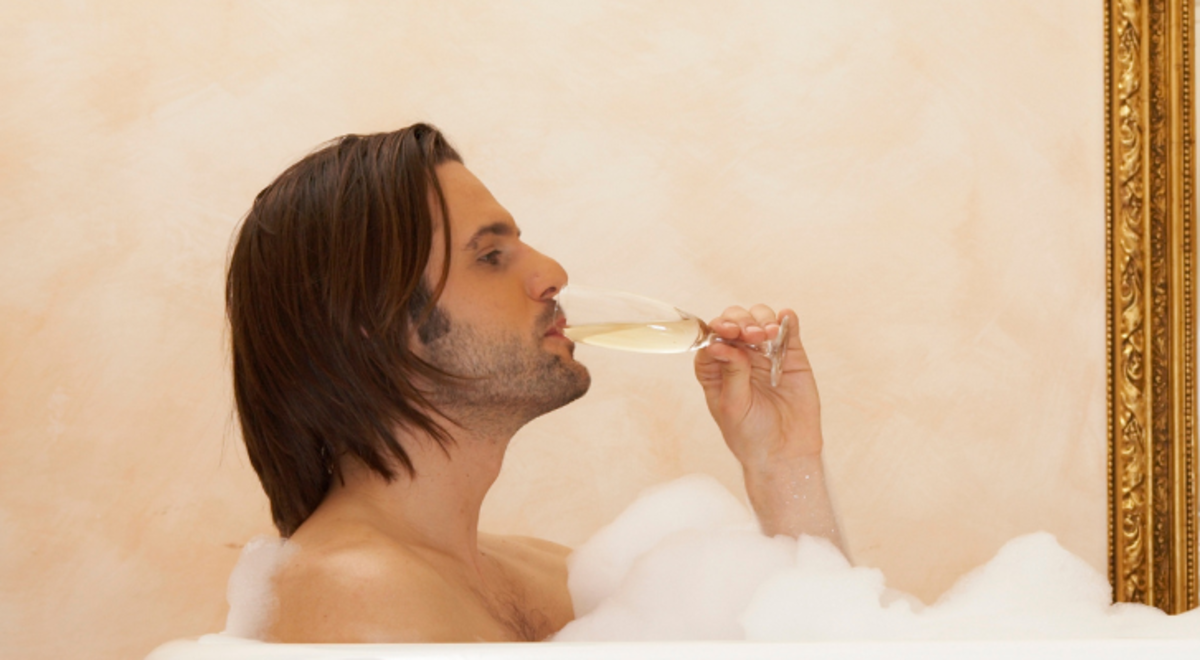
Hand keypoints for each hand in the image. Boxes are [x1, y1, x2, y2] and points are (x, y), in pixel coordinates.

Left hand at [693, 305, 821, 473]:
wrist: (785, 453)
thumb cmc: (751, 435)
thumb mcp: (734, 406)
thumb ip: (731, 373)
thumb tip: (718, 343)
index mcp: (716, 368)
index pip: (711, 337)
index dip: (717, 329)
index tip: (726, 332)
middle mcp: (739, 356)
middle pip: (734, 321)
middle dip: (740, 321)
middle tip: (750, 335)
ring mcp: (765, 353)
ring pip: (760, 319)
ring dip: (762, 319)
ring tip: (768, 334)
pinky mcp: (791, 355)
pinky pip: (788, 330)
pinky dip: (787, 319)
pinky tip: (785, 318)